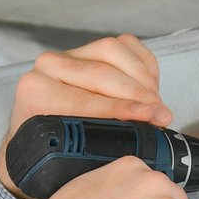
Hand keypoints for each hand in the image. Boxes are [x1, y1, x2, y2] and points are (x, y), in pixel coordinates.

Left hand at [0, 35, 172, 198]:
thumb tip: (137, 141)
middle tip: (161, 114)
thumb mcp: (68, 155)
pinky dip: (144, 64)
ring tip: (156, 103)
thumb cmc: (55, 148)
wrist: (42, 135)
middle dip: (140, 94)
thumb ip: (95, 144)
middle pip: (103, 71)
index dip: (124, 107)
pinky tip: (151, 86)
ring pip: (114, 51)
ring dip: (143, 77)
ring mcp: (69, 53)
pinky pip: (124, 44)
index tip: (150, 116)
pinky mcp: (90, 47)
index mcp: (36, 93)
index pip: (86, 98)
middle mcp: (47, 67)